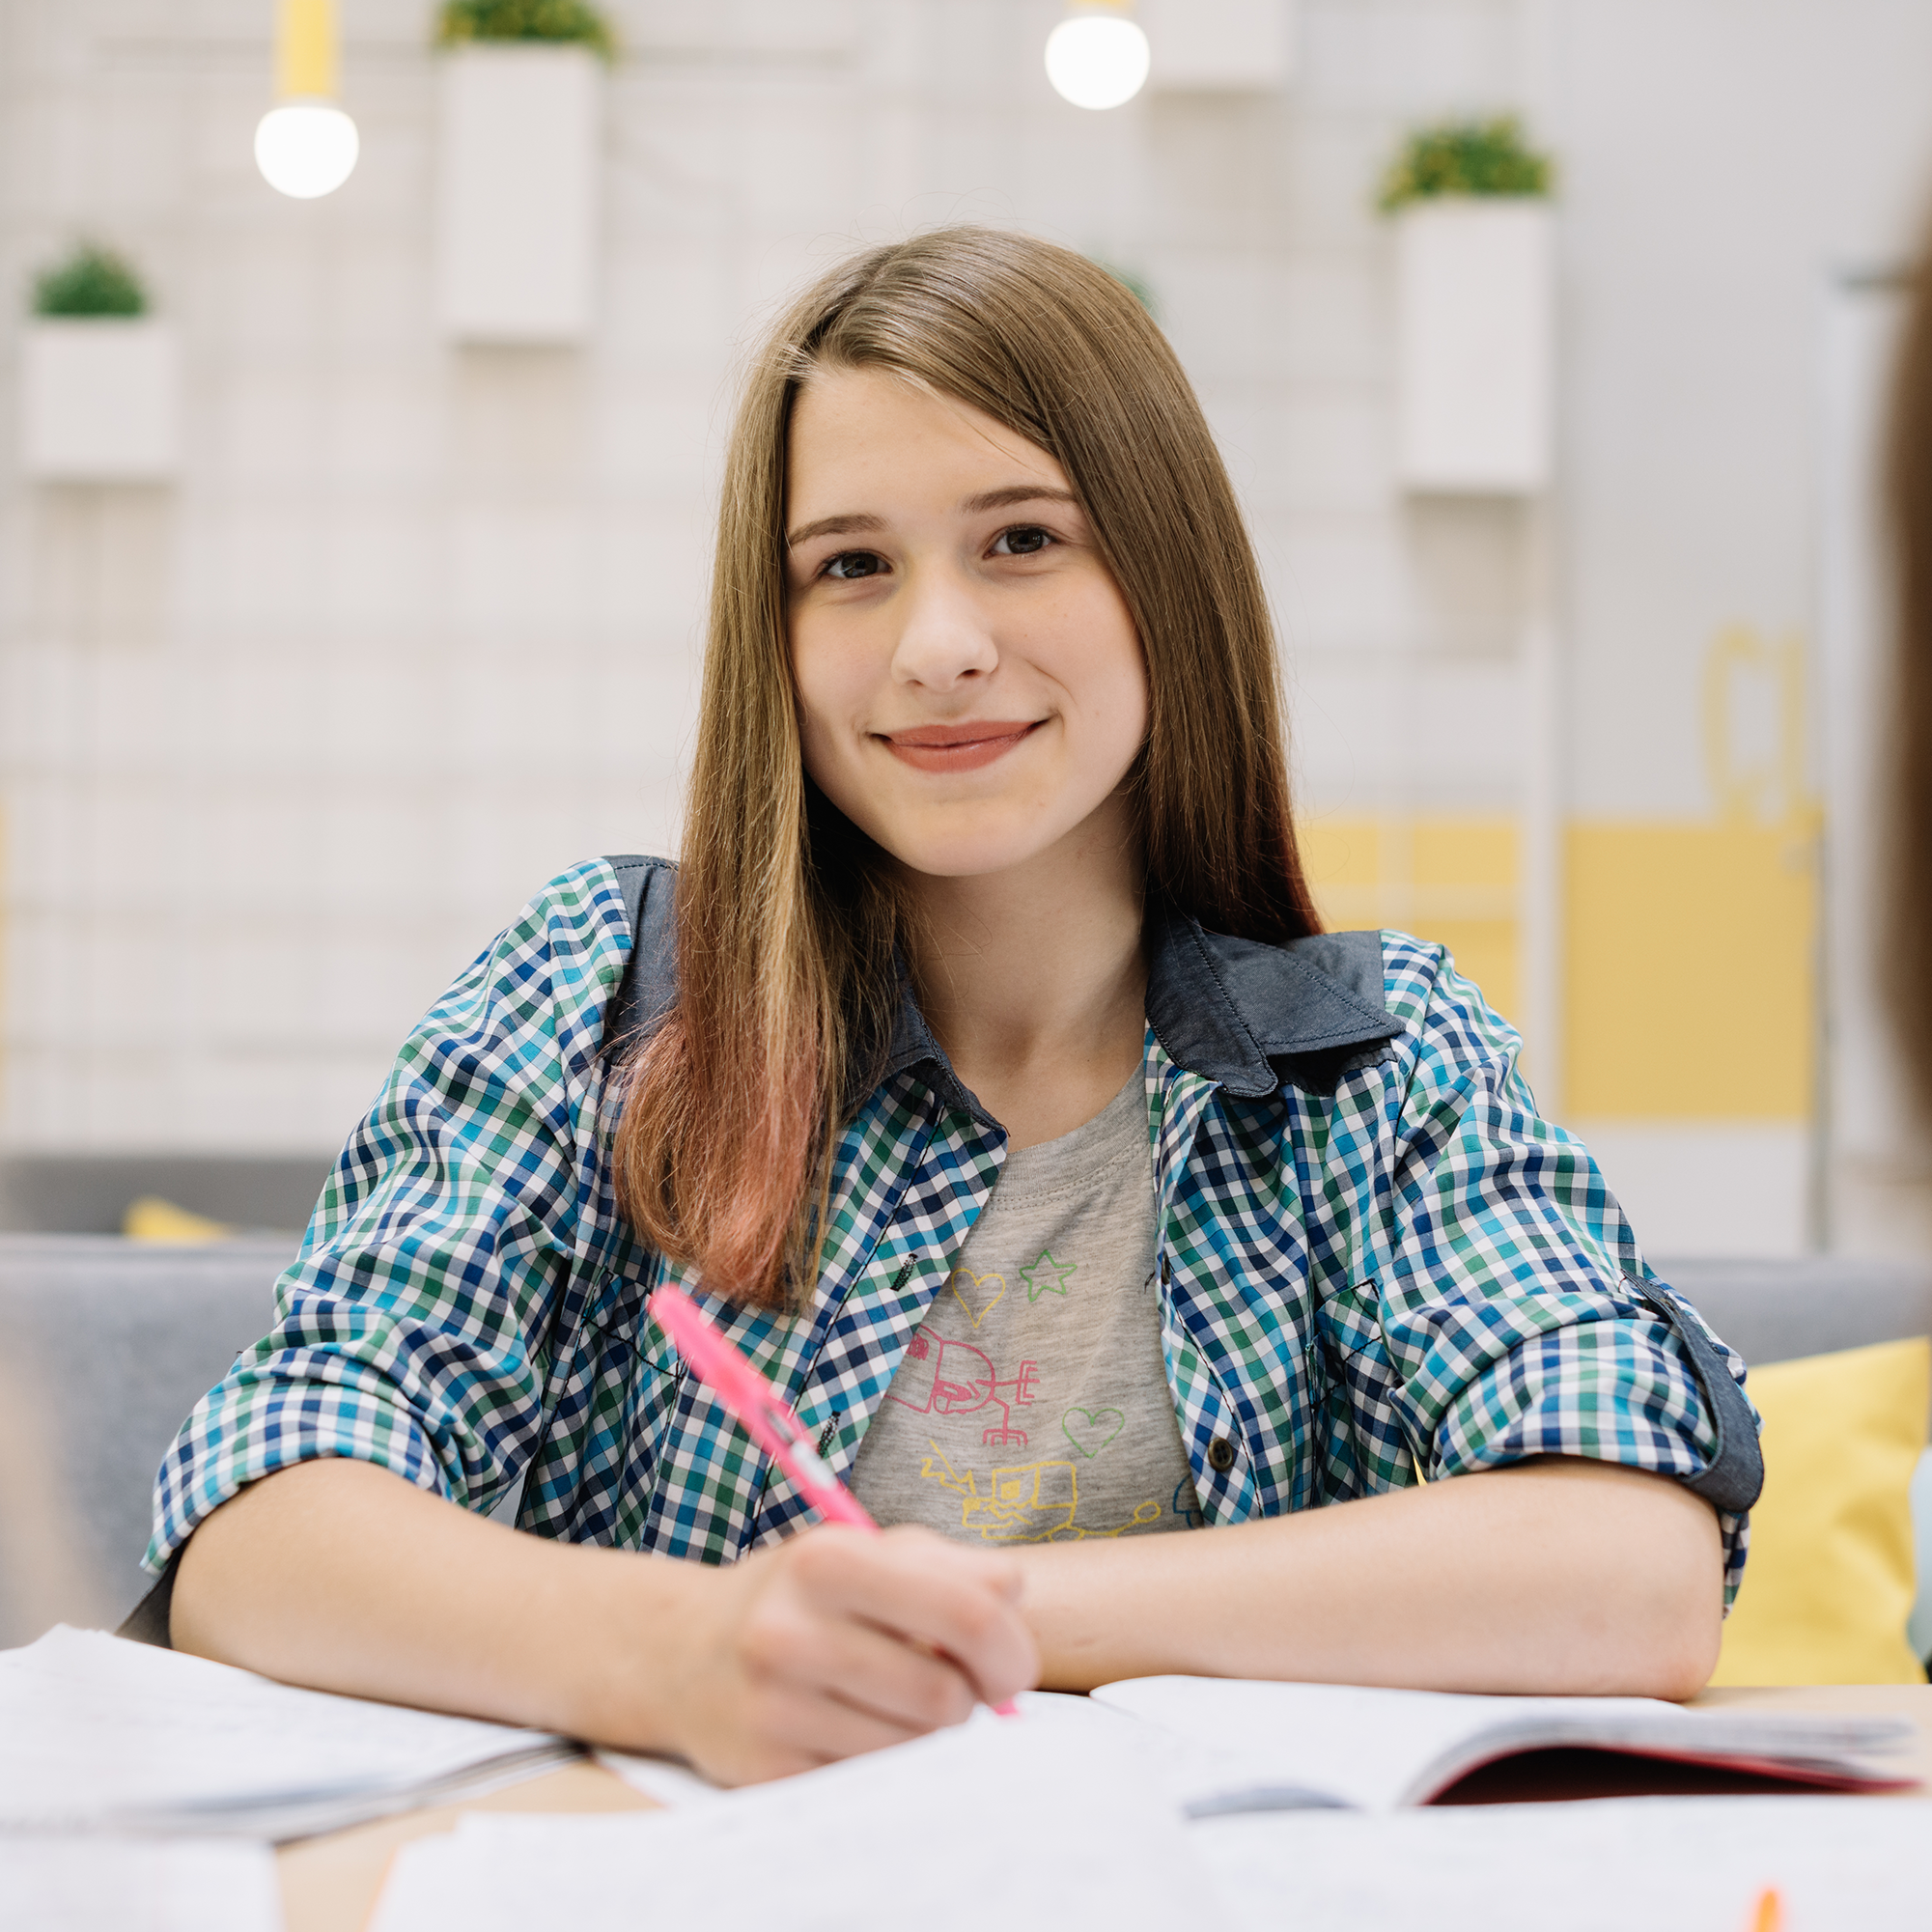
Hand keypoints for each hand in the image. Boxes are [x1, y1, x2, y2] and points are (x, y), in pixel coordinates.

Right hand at [657, 1523, 1037, 1784]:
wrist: (683, 1652)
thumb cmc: (800, 1596)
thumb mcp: (866, 1552)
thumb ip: (948, 1565)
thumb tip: (1014, 1591)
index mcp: (829, 1559)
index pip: (966, 1614)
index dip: (1010, 1649)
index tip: (1010, 1667)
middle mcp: (792, 1631)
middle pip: (945, 1696)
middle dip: (969, 1699)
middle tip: (953, 1687)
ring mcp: (773, 1705)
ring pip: (913, 1747)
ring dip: (927, 1733)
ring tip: (899, 1702)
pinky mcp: (765, 1768)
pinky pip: (871, 1781)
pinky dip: (884, 1760)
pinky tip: (859, 1727)